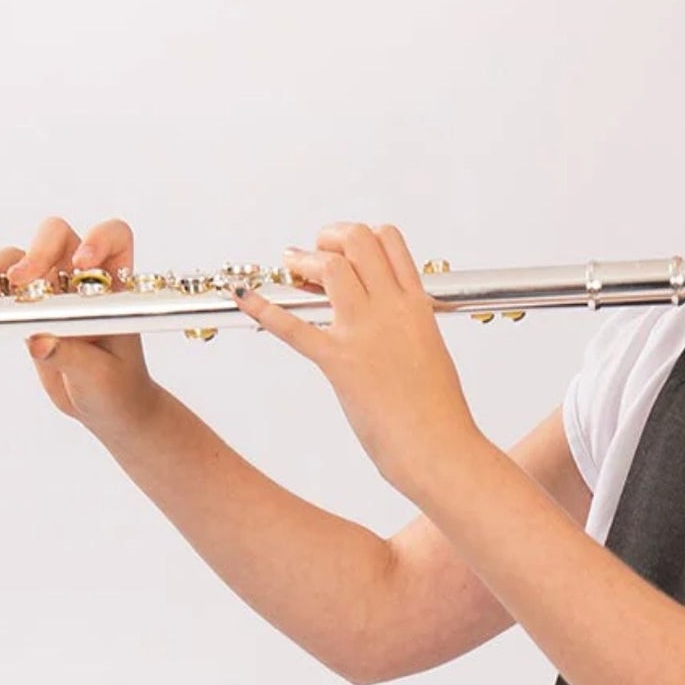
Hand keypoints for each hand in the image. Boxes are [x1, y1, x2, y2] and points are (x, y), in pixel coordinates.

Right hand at [0, 216, 163, 443]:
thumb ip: (71, 356)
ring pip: (18, 258)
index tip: (81, 264)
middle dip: (35, 253)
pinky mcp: (22, 306)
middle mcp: (79, 278)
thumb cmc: (116, 387)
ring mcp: (48, 288)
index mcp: (113, 285)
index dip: (98, 239)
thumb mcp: (99, 375)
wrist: (105, 407)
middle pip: (56, 238)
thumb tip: (38, 342)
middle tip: (18, 281)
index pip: (113, 238)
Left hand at [231, 221, 482, 500]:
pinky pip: (295, 327)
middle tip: (315, 252)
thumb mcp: (431, 355)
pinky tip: (245, 296)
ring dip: (305, 261)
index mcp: (417, 306)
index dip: (359, 236)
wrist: (438, 448)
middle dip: (330, 238)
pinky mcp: (340, 362)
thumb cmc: (438, 414)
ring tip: (291, 266)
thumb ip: (410, 331)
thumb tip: (395, 328)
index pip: (389, 242)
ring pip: (331, 268)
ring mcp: (365, 333)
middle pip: (358, 240)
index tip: (343, 248)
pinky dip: (264, 308)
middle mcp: (392, 310)